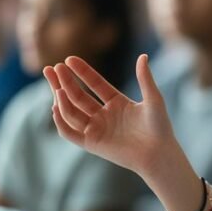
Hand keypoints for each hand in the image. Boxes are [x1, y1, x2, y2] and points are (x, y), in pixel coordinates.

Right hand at [45, 54, 176, 177]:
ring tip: (57, 87)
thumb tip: (143, 55)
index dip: (82, 72)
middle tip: (51, 68)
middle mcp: (104, 115)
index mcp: (116, 102)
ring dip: (62, 100)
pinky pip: (71, 133)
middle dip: (64, 82)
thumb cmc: (160, 128)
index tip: (69, 59)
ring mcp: (97, 129)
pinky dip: (62, 121)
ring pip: (72, 112)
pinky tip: (56, 108)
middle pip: (78, 96)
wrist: (159, 154)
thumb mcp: (153, 99)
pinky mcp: (92, 144)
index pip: (95, 83)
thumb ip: (145, 79)